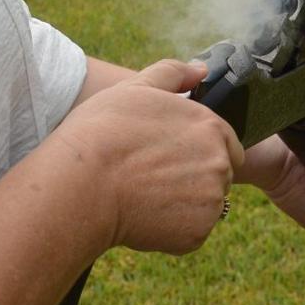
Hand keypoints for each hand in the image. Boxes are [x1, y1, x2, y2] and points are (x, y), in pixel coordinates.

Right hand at [55, 60, 243, 255]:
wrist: (81, 184)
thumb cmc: (103, 132)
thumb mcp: (136, 88)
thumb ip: (174, 74)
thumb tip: (201, 70)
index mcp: (211, 126)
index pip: (224, 143)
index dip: (195, 149)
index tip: (166, 154)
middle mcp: (220, 163)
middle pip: (217, 174)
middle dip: (191, 176)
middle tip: (151, 175)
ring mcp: (211, 201)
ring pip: (204, 204)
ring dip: (182, 203)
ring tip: (144, 194)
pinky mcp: (196, 233)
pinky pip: (191, 232)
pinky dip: (172, 229)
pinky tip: (144, 215)